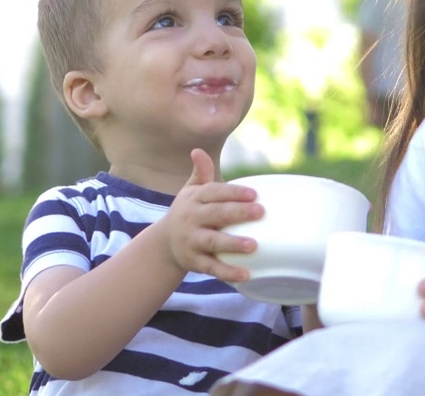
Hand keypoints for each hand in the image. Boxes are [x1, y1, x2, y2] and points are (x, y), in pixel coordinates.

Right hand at [160, 149, 263, 282]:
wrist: (164, 244)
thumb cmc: (188, 212)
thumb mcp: (190, 192)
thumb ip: (200, 173)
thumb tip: (198, 150)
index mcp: (194, 199)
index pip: (214, 193)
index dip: (233, 192)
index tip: (254, 193)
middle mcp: (191, 219)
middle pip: (216, 214)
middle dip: (238, 213)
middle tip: (261, 212)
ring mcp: (192, 241)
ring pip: (213, 242)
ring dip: (233, 243)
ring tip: (254, 245)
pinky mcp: (194, 262)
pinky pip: (212, 268)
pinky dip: (228, 272)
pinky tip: (246, 274)